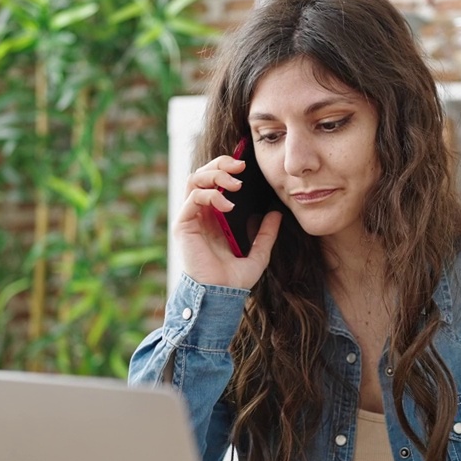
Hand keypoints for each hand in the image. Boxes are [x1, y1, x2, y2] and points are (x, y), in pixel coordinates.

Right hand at [176, 156, 281, 288]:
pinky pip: (192, 197)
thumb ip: (266, 234)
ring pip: (194, 179)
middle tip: (241, 166)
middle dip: (220, 164)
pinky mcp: (183, 225)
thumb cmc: (234, 280)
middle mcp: (199, 214)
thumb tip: (277, 213)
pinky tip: (227, 206)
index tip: (246, 165)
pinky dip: (210, 195)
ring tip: (235, 185)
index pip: (214, 181)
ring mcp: (189, 218)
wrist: (221, 296)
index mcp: (214, 217)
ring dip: (215, 175)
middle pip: (202, 174)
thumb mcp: (259, 253)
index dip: (226, 167)